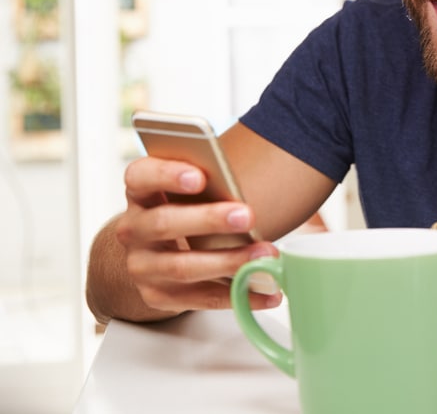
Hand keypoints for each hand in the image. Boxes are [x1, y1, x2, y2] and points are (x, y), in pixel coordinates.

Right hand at [116, 156, 281, 313]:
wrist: (155, 253)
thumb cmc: (183, 210)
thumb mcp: (184, 192)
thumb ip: (208, 184)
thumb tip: (247, 182)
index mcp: (140, 193)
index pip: (140, 177)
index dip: (167, 175)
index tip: (200, 177)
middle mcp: (133, 230)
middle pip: (164, 223)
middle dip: (209, 220)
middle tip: (247, 216)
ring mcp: (142, 266)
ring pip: (182, 266)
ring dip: (229, 261)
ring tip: (265, 255)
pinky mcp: (158, 296)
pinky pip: (201, 297)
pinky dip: (238, 294)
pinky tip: (267, 291)